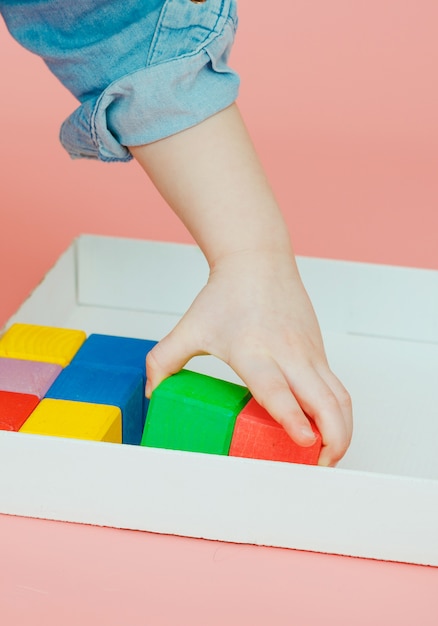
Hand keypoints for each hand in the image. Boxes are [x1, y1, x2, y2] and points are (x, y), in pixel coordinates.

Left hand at [145, 248, 352, 465]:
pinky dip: (339, 414)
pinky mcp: (319, 351)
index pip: (277, 389)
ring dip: (342, 431)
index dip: (292, 417)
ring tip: (329, 457)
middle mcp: (287, 353)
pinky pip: (337, 388)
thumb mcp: (188, 329)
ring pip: (340, 397)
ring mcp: (309, 353)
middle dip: (332, 440)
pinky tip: (327, 430)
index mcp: (252, 350)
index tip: (304, 442)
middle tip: (319, 468)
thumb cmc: (224, 295)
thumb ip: (162, 362)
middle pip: (324, 400)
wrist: (258, 261)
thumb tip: (152, 396)